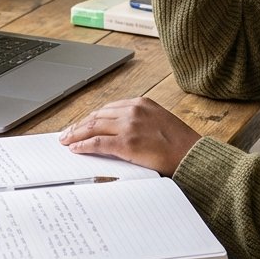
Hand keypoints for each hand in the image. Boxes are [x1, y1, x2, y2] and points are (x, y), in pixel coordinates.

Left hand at [59, 97, 201, 176]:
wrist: (193, 155)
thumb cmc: (180, 144)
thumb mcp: (159, 122)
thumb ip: (139, 121)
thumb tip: (117, 131)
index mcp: (142, 103)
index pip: (108, 108)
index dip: (91, 117)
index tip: (81, 124)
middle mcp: (133, 110)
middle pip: (97, 115)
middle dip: (80, 125)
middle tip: (67, 133)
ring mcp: (129, 126)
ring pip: (93, 127)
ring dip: (76, 134)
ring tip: (66, 141)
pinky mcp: (127, 143)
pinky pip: (98, 142)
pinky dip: (84, 145)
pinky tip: (76, 148)